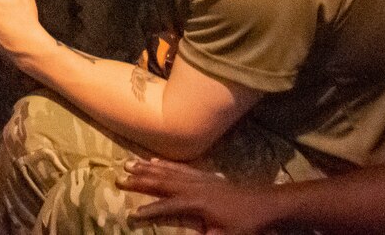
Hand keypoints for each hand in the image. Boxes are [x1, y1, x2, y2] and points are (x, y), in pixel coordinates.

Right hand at [120, 160, 278, 233]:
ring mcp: (199, 179)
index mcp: (195, 203)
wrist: (265, 204)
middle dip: (139, 180)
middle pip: (161, 182)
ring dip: (147, 168)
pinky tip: (155, 161)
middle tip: (118, 177)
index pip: (166, 207)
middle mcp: (193, 187)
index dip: (148, 211)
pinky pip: (180, 167)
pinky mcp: (205, 176)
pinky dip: (166, 164)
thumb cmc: (245, 224)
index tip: (131, 213)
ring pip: (167, 171)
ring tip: (129, 163)